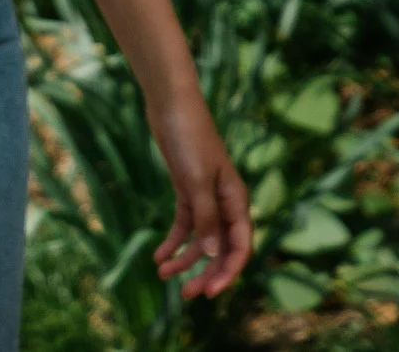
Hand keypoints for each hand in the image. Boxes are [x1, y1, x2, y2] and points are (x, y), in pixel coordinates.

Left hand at [149, 93, 249, 298]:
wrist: (171, 105)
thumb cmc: (190, 138)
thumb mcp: (196, 180)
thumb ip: (205, 218)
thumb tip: (214, 255)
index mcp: (236, 201)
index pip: (240, 247)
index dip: (227, 272)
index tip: (209, 292)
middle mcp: (225, 204)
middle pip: (220, 248)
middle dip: (205, 272)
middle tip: (186, 294)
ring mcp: (206, 198)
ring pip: (201, 240)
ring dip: (185, 260)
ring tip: (163, 276)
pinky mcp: (187, 191)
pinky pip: (185, 225)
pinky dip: (173, 241)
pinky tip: (158, 256)